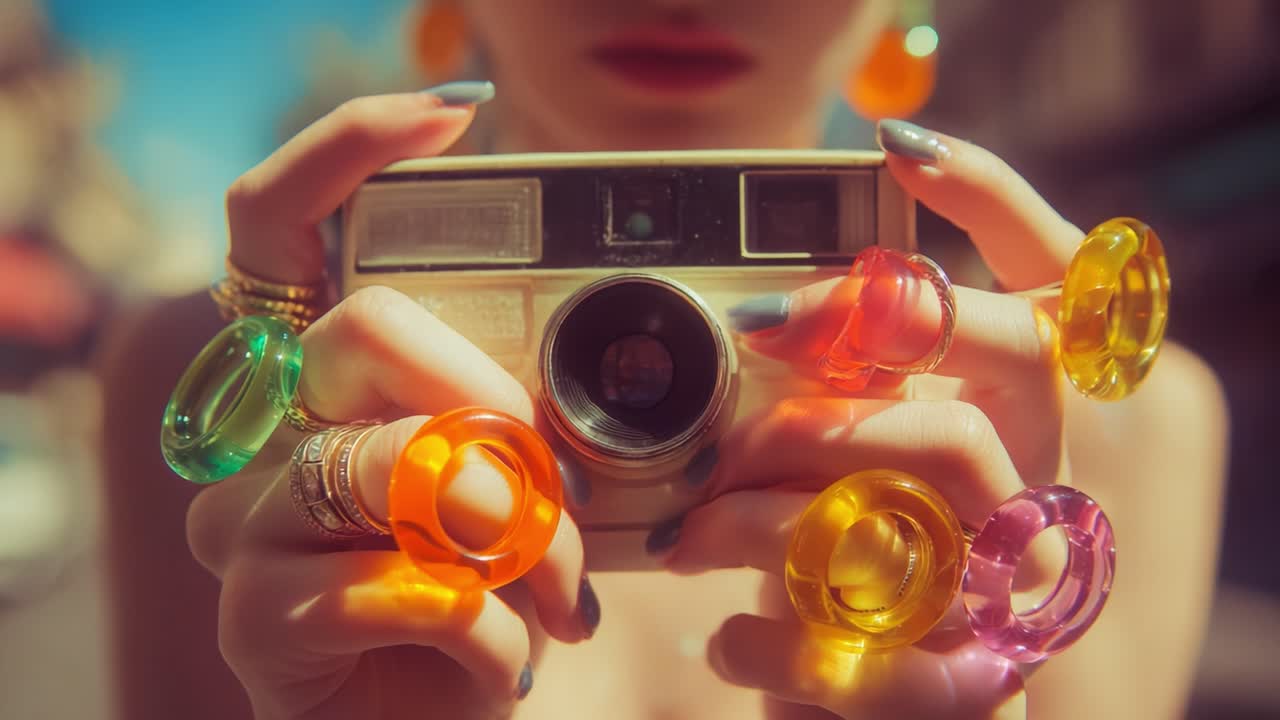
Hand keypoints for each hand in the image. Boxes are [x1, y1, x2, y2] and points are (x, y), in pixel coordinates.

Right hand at [185, 90, 594, 719]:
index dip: (345, 153)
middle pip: (363, 331)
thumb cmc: (497, 598)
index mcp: (329, 379)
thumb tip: (593, 380)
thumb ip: (533, 420)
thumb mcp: (536, 487)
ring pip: (389, 463)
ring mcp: (249, 523)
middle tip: (561, 498)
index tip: (455, 119)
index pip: (281, 229)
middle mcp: (269, 429)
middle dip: (500, 410)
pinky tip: (503, 661)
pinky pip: (386, 585)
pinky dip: (484, 631)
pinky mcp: (257, 619)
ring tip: (561, 601)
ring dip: (515, 537)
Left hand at [666, 122, 1092, 718]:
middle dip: (806, 419)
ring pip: (888, 540)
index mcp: (1012, 417)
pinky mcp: (958, 695)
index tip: (892, 151)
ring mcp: (999, 603)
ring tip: (685, 536)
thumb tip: (729, 318)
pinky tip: (727, 633)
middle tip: (705, 445)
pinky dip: (764, 639)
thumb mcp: (824, 456)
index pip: (1053, 287)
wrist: (879, 707)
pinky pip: (857, 659)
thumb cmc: (842, 560)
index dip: (992, 208)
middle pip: (952, 430)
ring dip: (755, 528)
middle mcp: (1028, 496)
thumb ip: (813, 388)